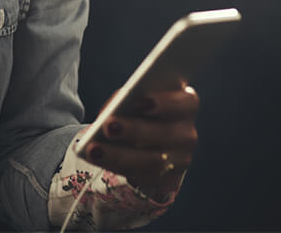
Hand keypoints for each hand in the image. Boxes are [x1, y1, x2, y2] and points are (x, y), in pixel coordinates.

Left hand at [81, 85, 198, 195]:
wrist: (144, 141)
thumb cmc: (139, 110)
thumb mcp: (134, 99)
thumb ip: (127, 99)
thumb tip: (111, 111)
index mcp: (185, 105)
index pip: (187, 102)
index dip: (165, 102)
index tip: (139, 100)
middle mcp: (187, 133)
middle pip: (167, 134)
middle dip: (135, 130)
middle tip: (108, 126)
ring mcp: (180, 160)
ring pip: (152, 161)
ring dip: (119, 154)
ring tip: (93, 148)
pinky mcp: (167, 179)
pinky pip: (142, 176)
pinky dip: (115, 166)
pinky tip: (97, 157)